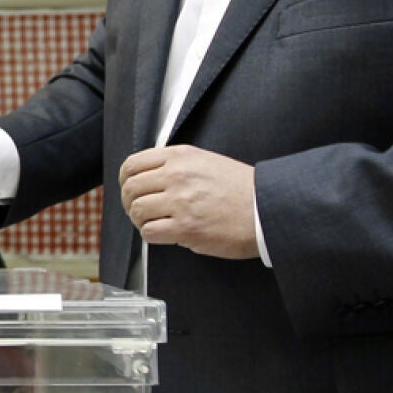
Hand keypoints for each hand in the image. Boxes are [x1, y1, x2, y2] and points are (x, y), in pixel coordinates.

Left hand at [118, 145, 258, 258]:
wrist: (266, 209)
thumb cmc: (242, 189)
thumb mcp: (206, 162)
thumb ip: (176, 165)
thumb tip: (149, 178)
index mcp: (180, 157)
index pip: (132, 165)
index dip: (125, 180)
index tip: (129, 190)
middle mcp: (177, 176)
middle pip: (130, 188)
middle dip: (129, 202)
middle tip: (139, 211)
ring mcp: (180, 202)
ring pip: (137, 211)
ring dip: (141, 220)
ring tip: (155, 223)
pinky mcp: (185, 228)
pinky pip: (149, 232)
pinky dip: (152, 235)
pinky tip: (166, 233)